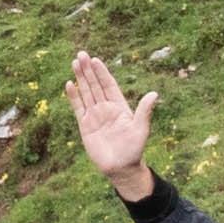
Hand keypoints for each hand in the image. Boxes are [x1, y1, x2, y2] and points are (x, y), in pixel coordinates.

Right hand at [66, 52, 157, 200]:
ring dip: (80, 79)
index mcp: (120, 107)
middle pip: (95, 85)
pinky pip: (78, 108)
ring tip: (74, 63)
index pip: (109, 85)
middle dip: (88, 70)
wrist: (121, 168)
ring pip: (86, 93)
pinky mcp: (85, 126)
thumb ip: (144, 111)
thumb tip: (154, 94)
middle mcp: (106, 108)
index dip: (102, 72)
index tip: (95, 59)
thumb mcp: (141, 129)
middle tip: (81, 54)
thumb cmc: (134, 150)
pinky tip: (69, 84)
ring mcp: (95, 116)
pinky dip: (74, 97)